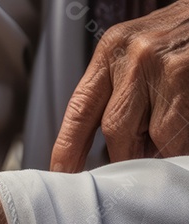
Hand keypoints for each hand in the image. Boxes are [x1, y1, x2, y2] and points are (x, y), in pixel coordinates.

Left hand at [50, 2, 188, 171]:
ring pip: (153, 134)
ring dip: (160, 149)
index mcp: (112, 51)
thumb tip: (112, 147)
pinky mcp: (185, 73)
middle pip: (115, 129)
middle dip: (127, 154)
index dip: (68, 148)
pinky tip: (182, 132)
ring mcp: (161, 65)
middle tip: (135, 166)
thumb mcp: (139, 52)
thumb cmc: (182, 35)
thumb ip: (121, 92)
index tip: (61, 174)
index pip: (80, 109)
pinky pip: (178, 130)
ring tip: (168, 142)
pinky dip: (180, 141)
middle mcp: (132, 56)